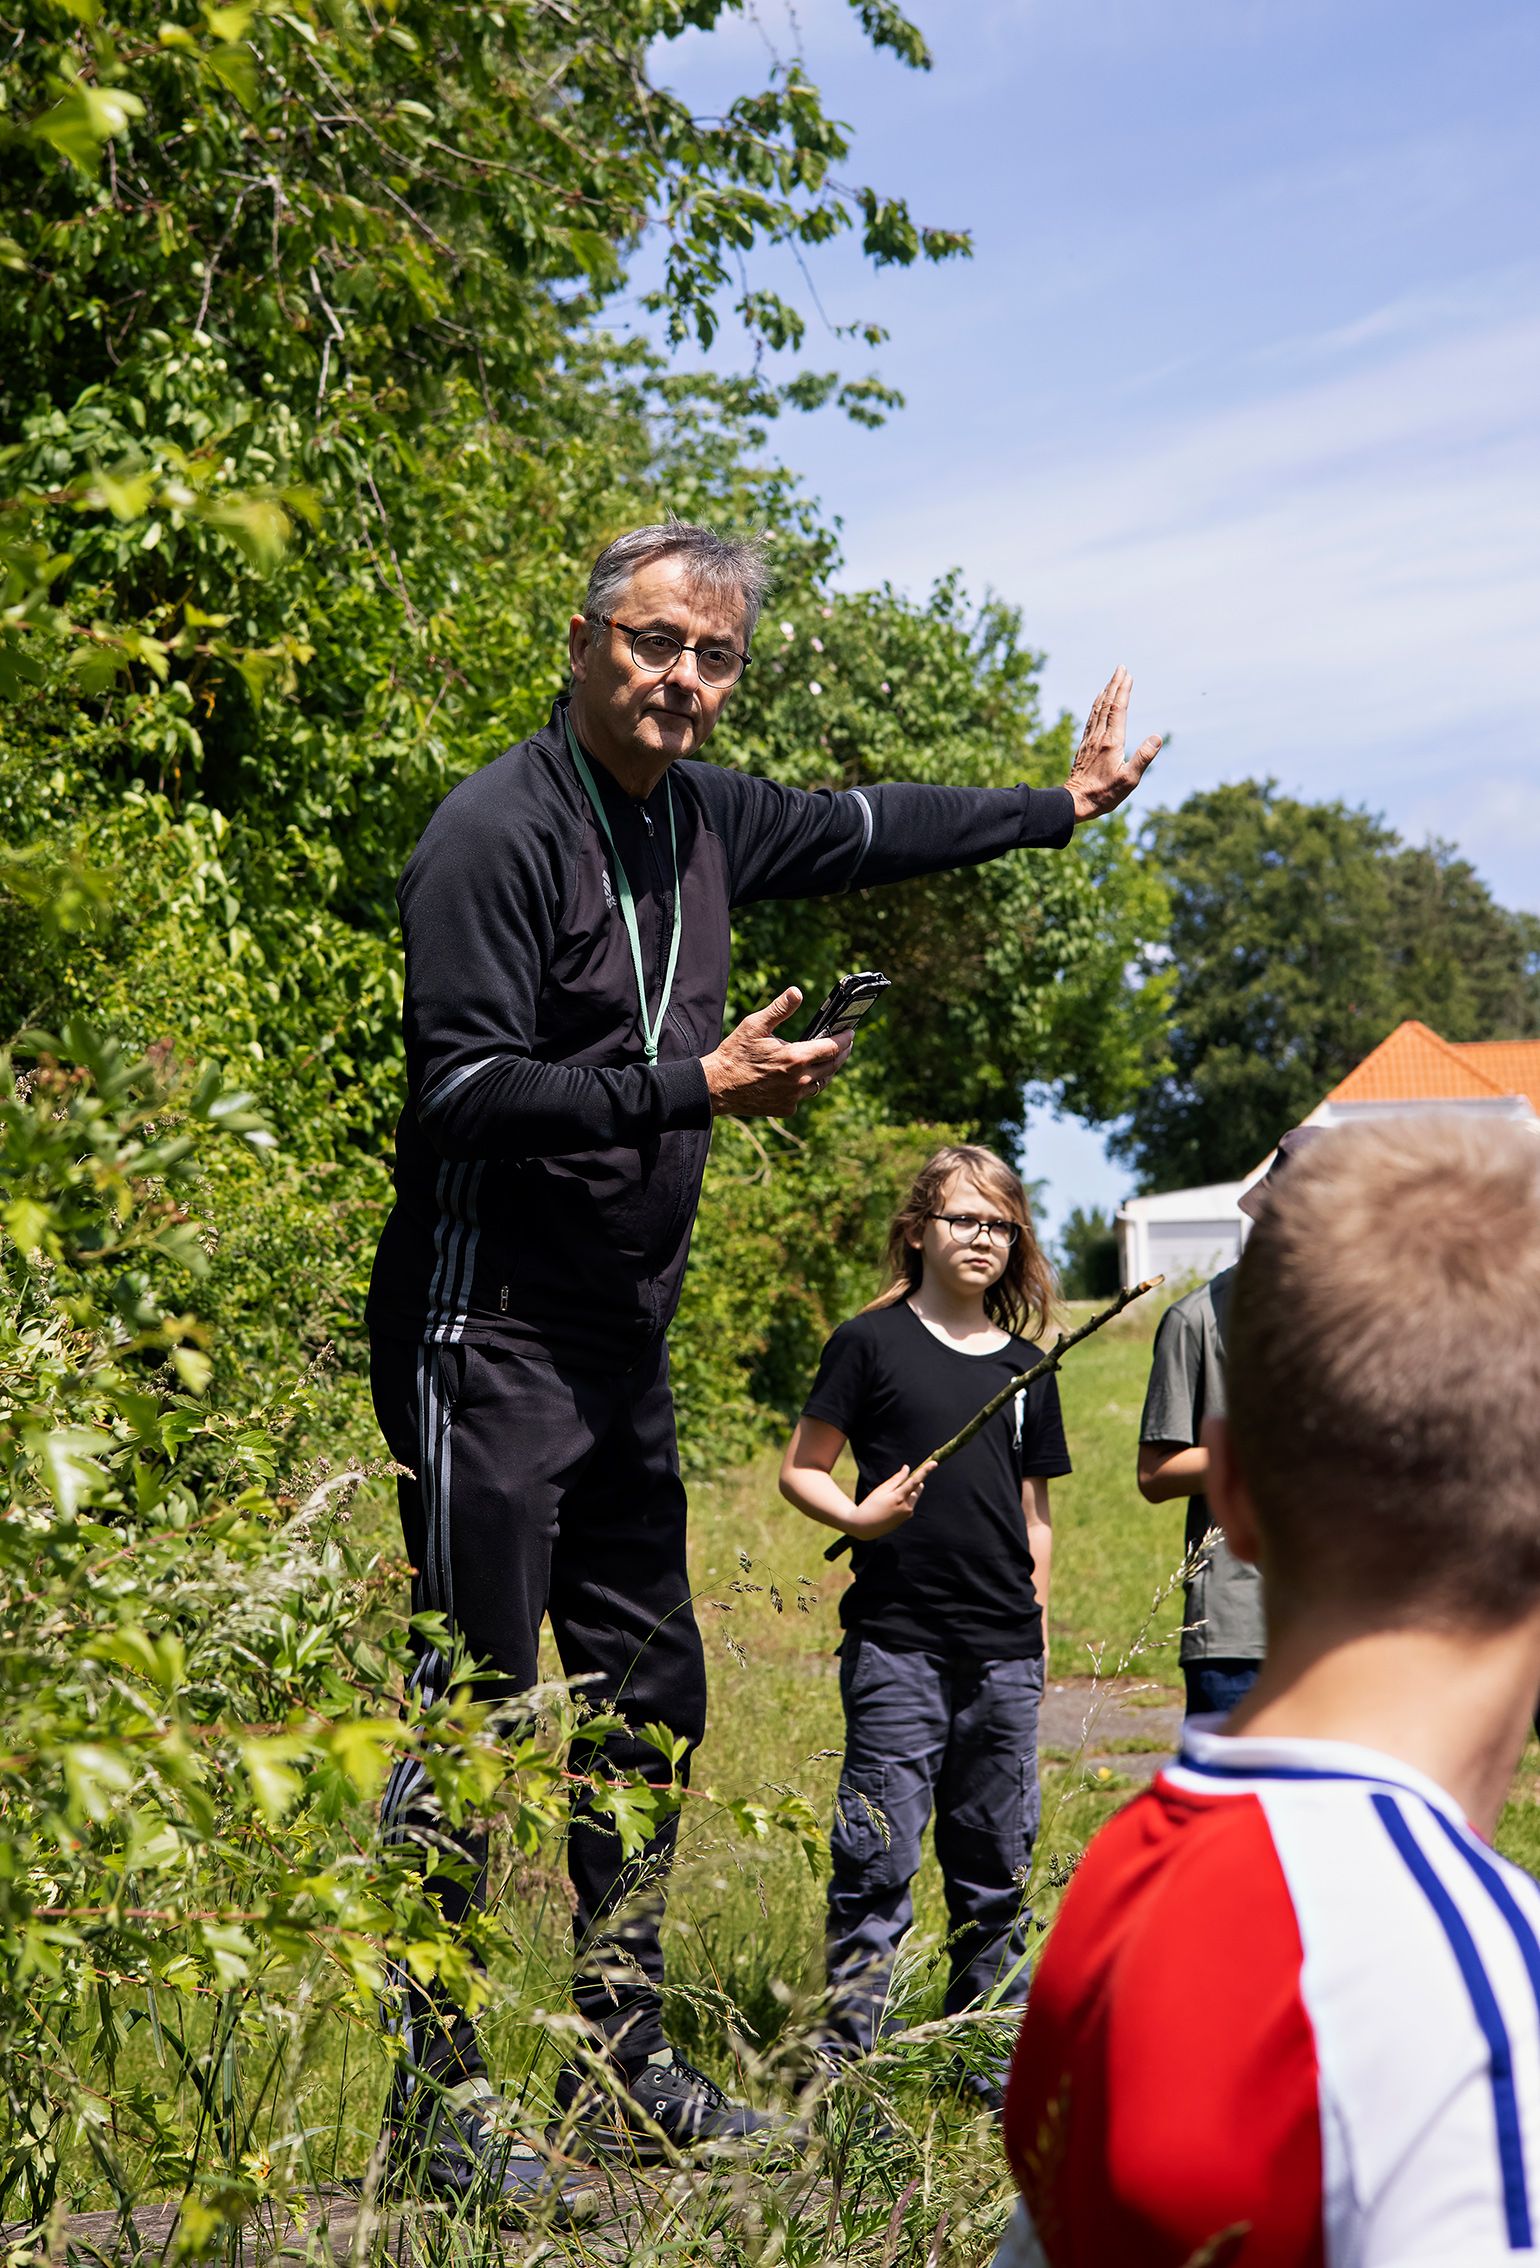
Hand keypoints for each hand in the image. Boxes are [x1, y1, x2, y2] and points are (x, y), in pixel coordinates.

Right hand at [702, 986, 854, 1118]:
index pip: (832, 1047)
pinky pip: (805, 1096)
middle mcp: (799, 1080)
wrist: (718, 1087)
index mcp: (795, 1057)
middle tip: (844, 1044)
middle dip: (842, 1053)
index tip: (850, 1032)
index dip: (845, 1039)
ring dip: (827, 1070)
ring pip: (821, 1083)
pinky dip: (807, 1085)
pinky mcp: (787, 1108)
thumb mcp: (755, 1025)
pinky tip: (802, 1076)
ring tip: (828, 1059)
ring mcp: (794, 1097)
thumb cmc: (735, 1053)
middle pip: (833, 1066)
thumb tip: (797, 992)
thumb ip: (779, 1009)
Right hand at [845, 1459, 936, 1539]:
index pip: (915, 1481)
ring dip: (908, 1491)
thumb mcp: (882, 1490)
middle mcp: (907, 1506)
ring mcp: (908, 1514)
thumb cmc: (871, 1505)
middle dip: (912, 1482)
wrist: (866, 1527)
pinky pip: (910, 1504)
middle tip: (897, 1483)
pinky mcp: (906, 1518)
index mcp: (899, 1497)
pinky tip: (891, 1506)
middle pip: (917, 1487)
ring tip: (890, 1498)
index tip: (934, 1463)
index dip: (925, 1471)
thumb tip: (907, 1469)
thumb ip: (896, 1479)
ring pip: (914, 1496)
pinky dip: (905, 1500)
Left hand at [1066, 667, 1161, 822]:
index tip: (1128, 675)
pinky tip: (1098, 703)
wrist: (1076, 802)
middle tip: (1121, 668)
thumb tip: (1157, 738)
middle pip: (1107, 704)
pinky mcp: (1085, 746)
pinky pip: (1091, 720)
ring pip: (1098, 710)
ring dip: (1106, 692)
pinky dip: (1096, 706)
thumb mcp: (1129, 780)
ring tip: (1111, 680)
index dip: (1123, 690)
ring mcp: (1090, 741)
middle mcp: (1099, 737)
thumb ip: (1143, 757)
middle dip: (1115, 685)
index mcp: (1112, 742)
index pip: (1118, 709)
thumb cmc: (1104, 794)